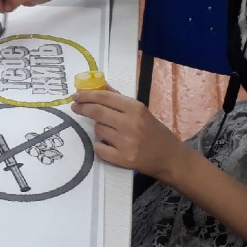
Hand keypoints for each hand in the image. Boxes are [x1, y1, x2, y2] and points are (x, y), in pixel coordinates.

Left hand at [70, 86, 185, 180]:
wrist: (170, 158)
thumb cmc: (155, 132)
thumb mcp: (141, 111)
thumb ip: (119, 99)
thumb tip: (99, 86)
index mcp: (136, 109)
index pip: (105, 98)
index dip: (87, 95)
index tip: (76, 95)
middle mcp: (131, 124)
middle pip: (97, 112)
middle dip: (82, 108)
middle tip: (75, 107)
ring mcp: (126, 143)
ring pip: (97, 129)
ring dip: (97, 128)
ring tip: (109, 130)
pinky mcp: (122, 159)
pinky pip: (99, 148)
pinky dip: (99, 145)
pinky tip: (107, 144)